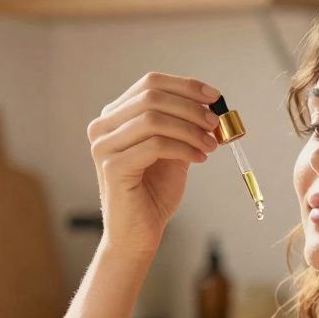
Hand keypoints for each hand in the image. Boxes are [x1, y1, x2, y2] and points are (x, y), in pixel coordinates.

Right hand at [86, 71, 222, 256]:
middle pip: (152, 96)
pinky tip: (200, 158)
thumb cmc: (154, 193)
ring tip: (211, 145)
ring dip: (190, 129)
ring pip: (154, 119)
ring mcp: (104, 146)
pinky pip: (155, 145)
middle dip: (191, 107)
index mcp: (114, 116)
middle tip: (215, 123)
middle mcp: (103, 126)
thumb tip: (212, 105)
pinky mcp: (113, 166)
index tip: (215, 97)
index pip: (150, 83)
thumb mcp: (173, 151)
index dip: (186, 86)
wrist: (138, 234)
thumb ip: (184, 126)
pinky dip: (184, 148)